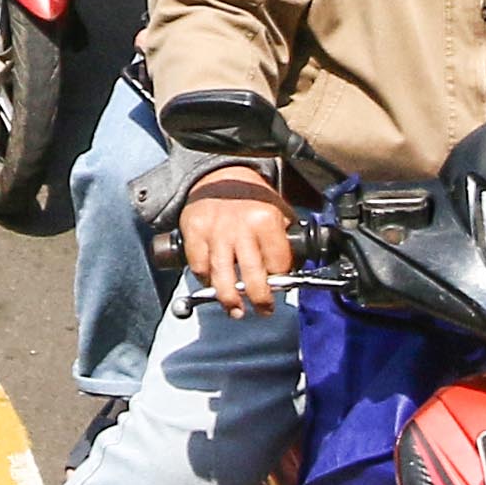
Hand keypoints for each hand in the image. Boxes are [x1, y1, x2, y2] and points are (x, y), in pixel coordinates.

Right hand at [183, 179, 293, 314]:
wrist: (220, 174)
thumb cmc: (252, 197)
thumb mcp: (278, 210)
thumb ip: (284, 238)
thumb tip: (291, 271)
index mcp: (265, 220)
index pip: (277, 264)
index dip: (281, 279)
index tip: (281, 287)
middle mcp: (240, 228)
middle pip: (252, 276)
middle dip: (260, 299)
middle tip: (264, 310)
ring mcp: (215, 232)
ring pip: (222, 277)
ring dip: (230, 300)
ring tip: (236, 310)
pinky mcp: (194, 232)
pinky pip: (199, 266)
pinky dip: (205, 279)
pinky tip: (214, 284)